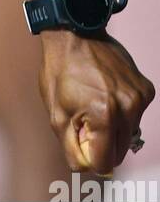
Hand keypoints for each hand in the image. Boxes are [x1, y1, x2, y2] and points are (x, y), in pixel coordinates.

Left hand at [39, 29, 154, 174]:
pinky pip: (136, 115)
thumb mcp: (56, 113)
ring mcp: (139, 98)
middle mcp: (128, 108)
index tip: (81, 141)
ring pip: (129, 134)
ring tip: (95, 102)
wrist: (74, 34)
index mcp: (104, 116)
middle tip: (84, 120)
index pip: (105, 162)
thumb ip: (71, 147)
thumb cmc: (60, 71)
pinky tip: (107, 91)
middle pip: (120, 151)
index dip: (90, 157)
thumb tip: (86, 168)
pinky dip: (123, 111)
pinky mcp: (146, 89)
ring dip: (113, 127)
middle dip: (102, 144)